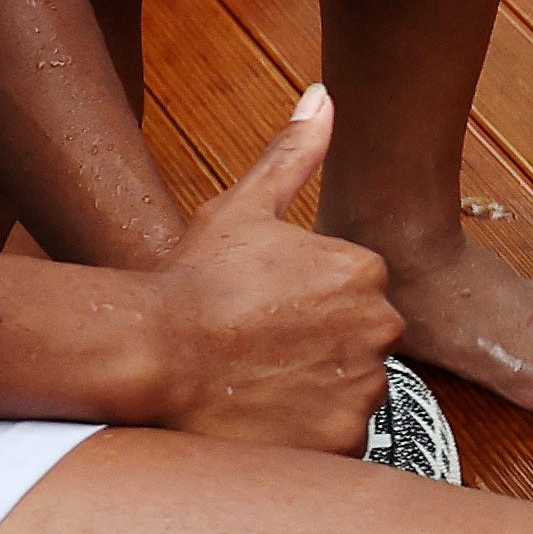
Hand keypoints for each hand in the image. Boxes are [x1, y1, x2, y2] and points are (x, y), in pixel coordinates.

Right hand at [139, 90, 399, 452]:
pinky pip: (337, 436)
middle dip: (319, 349)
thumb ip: (293, 154)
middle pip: (359, 344)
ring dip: (315, 391)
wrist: (153, 355)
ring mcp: (362, 385)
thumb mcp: (242, 208)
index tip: (265, 313)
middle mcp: (379, 325)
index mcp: (365, 270)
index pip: (355, 295)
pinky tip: (263, 416)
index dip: (306, 308)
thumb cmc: (192, 281)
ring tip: (259, 383)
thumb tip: (324, 96)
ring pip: (351, 390)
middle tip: (260, 351)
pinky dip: (306, 431)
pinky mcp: (341, 437)